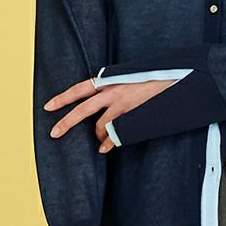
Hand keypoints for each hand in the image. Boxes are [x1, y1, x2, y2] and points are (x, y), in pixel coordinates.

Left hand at [43, 77, 176, 152]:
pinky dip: (109, 144)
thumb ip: (114, 88)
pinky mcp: (134, 118)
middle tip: (54, 133)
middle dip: (66, 123)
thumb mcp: (131, 77)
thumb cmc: (155, 78)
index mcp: (111, 80)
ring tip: (100, 140)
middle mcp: (114, 92)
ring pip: (99, 127)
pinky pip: (115, 136)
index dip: (63, 97)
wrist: (178, 79)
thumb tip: (102, 103)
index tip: (47, 107)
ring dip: (97, 136)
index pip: (80, 88)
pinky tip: (107, 148)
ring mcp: (124, 106)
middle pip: (82, 110)